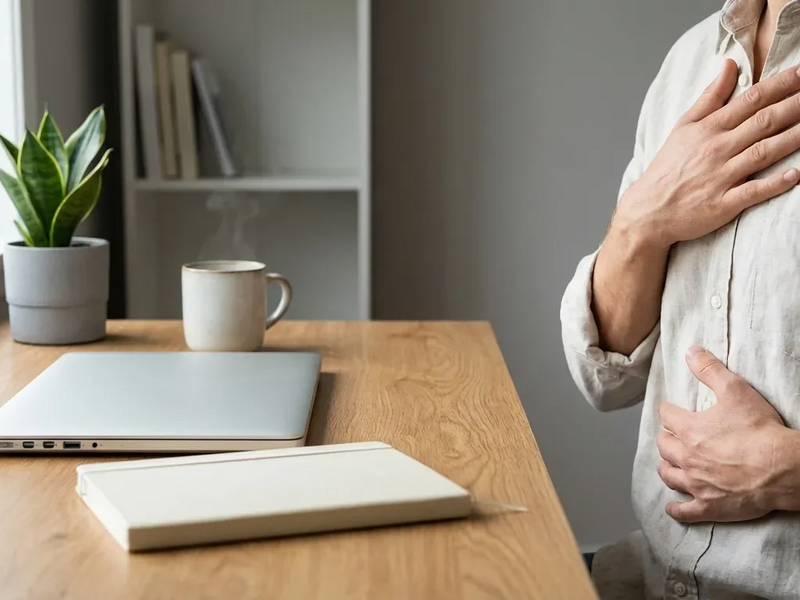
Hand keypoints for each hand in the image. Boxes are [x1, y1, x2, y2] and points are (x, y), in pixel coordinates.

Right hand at [614, 60, 799, 250]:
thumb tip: (729, 66)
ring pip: (764, 152)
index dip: (780, 85)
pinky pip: (753, 192)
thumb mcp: (683, 127)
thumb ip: (710, 97)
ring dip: (794, 137)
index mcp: (709, 129)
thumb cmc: (667, 169)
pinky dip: (774, 184)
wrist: (648, 211)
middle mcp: (717, 149)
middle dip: (796, 105)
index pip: (751, 100)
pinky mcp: (723, 204)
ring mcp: (721, 177)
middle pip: (764, 122)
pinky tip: (795, 175)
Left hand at [656, 346, 799, 522]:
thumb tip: (690, 351)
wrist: (782, 467)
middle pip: (664, 446)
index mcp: (688, 429)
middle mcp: (686, 457)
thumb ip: (709, 369)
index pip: (667, 415)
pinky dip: (676, 510)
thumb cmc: (760, 429)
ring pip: (669, 476)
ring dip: (668, 469)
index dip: (670, 411)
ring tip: (670, 466)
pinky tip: (672, 508)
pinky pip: (684, 511)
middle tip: (673, 438)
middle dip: (667, 439)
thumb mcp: (735, 390)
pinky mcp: (708, 506)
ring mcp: (695, 484)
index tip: (673, 411)